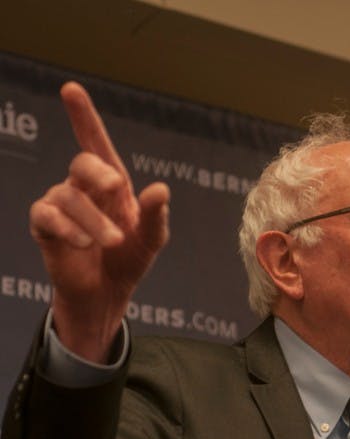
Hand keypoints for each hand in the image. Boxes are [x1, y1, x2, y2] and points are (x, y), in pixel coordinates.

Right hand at [29, 82, 169, 362]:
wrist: (108, 293)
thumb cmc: (129, 259)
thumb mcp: (151, 239)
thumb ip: (156, 215)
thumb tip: (161, 189)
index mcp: (112, 185)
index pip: (96, 145)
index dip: (84, 117)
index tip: (71, 90)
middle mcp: (84, 189)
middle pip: (82, 163)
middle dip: (99, 173)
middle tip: (117, 189)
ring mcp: (62, 206)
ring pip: (69, 196)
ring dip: (95, 219)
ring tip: (114, 241)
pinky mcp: (45, 228)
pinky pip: (47, 216)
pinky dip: (68, 228)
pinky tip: (83, 243)